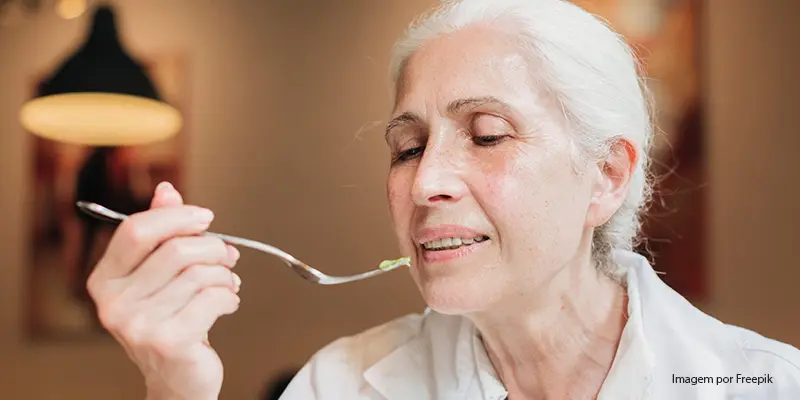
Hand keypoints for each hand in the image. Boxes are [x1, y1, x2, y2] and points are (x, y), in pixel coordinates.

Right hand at [86, 182, 240, 399]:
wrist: (177, 379)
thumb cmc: (170, 321)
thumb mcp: (159, 275)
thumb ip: (160, 232)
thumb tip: (166, 190)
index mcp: (104, 280)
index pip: (137, 230)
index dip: (177, 217)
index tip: (205, 217)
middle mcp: (113, 303)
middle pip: (176, 249)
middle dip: (213, 248)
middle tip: (228, 255)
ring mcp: (138, 325)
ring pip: (200, 274)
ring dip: (224, 275)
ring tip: (226, 284)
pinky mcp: (169, 341)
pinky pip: (213, 298)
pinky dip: (229, 297)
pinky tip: (226, 304)